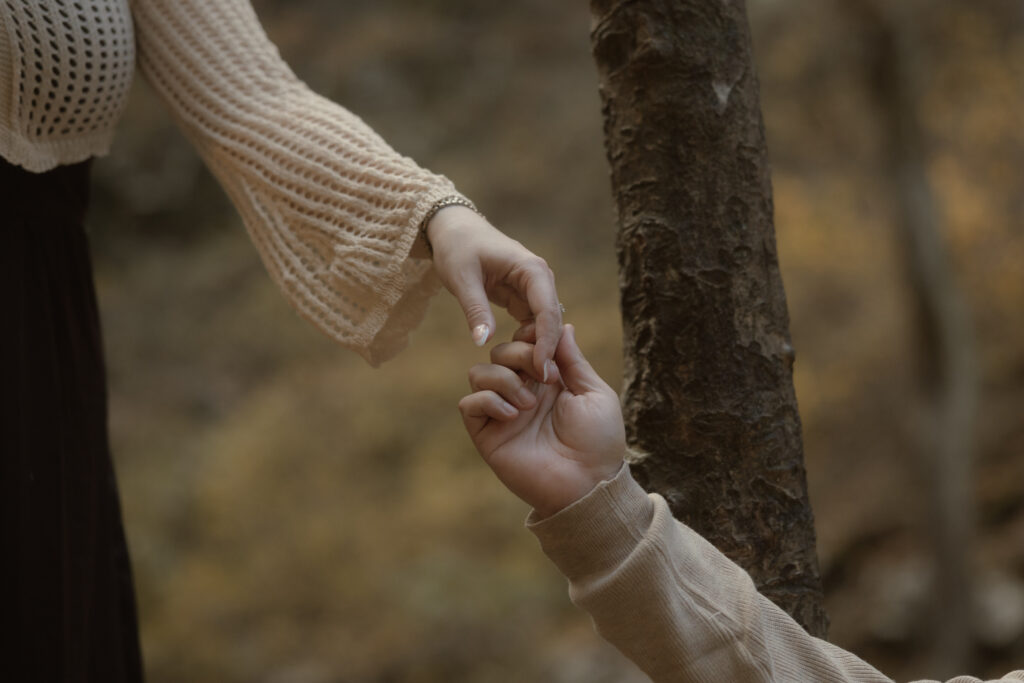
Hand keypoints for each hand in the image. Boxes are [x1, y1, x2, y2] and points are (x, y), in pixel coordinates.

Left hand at [427, 205, 561, 381]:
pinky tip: (521, 363)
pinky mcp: (523, 297)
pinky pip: (532, 324)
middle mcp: (540, 278)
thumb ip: (475, 310)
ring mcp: (533, 289)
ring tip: (530, 377)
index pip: (548, 311)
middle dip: (548, 350)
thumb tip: (483, 343)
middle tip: (541, 382)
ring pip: (544, 325)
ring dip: (539, 348)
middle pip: (552, 320)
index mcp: (532, 269)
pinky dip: (528, 342)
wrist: (454, 229)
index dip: (547, 342)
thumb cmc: (457, 248)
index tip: (542, 370)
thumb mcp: (461, 279)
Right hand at [458, 324, 624, 518]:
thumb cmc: (598, 442)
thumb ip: (574, 359)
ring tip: (529, 404)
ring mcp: (502, 413)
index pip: (523, 341)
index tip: (545, 344)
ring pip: (479, 372)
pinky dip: (489, 401)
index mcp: (547, 380)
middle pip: (499, 351)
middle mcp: (521, 392)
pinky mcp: (487, 434)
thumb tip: (565, 325)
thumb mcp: (594, 393)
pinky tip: (513, 415)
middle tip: (545, 376)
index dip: (530, 335)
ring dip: (504, 379)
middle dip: (519, 354)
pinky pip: (469, 403)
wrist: (587, 484)